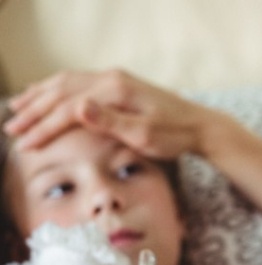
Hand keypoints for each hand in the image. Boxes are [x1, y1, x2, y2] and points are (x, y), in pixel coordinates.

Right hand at [4, 69, 226, 158]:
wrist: (198, 125)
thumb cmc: (174, 135)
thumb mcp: (145, 135)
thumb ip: (111, 121)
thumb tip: (77, 107)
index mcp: (115, 91)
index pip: (68, 108)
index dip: (43, 127)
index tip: (24, 144)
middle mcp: (111, 78)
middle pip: (61, 91)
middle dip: (33, 110)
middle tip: (11, 129)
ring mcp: (115, 79)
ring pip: (66, 81)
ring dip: (40, 94)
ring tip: (18, 107)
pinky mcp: (119, 84)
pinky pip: (80, 81)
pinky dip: (57, 88)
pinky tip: (49, 93)